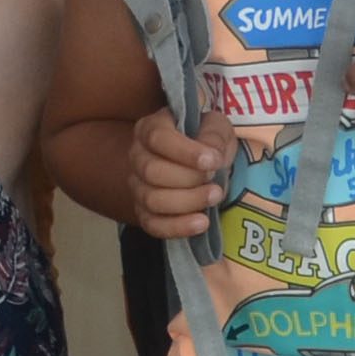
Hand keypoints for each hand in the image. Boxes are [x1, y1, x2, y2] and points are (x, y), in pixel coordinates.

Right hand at [123, 106, 234, 239]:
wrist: (205, 166)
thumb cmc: (207, 142)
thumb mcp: (216, 128)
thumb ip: (213, 136)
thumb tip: (210, 156)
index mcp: (150, 129)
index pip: (158, 139)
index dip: (185, 152)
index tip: (213, 161)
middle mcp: (137, 157)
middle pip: (152, 172)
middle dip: (189, 179)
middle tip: (215, 180)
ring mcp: (138, 187)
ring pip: (152, 200)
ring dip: (188, 201)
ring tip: (215, 196)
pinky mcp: (144, 212)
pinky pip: (153, 225)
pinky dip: (178, 227)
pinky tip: (202, 223)